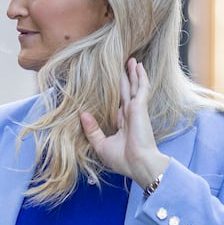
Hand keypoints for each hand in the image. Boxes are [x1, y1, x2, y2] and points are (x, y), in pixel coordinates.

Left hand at [80, 58, 167, 186]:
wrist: (138, 164)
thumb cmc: (122, 159)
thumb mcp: (101, 145)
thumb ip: (92, 129)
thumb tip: (82, 114)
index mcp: (122, 123)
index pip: (117, 105)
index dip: (113, 95)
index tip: (108, 86)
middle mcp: (130, 115)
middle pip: (126, 92)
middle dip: (124, 79)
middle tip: (121, 66)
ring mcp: (136, 110)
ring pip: (134, 87)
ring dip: (133, 74)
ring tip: (131, 61)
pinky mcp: (140, 107)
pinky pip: (141, 87)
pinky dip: (140, 76)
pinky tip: (138, 66)